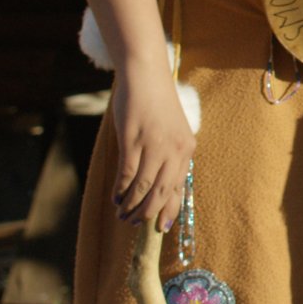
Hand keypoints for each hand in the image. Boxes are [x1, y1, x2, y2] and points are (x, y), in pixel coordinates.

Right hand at [111, 67, 196, 231]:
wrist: (146, 75)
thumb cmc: (155, 104)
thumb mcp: (170, 131)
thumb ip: (167, 156)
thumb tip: (157, 188)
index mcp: (186, 148)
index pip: (179, 187)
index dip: (170, 210)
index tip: (162, 228)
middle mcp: (174, 149)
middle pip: (162, 192)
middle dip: (148, 212)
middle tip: (135, 224)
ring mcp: (154, 145)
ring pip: (143, 187)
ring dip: (131, 205)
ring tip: (122, 214)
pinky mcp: (133, 140)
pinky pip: (127, 174)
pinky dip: (121, 190)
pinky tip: (116, 198)